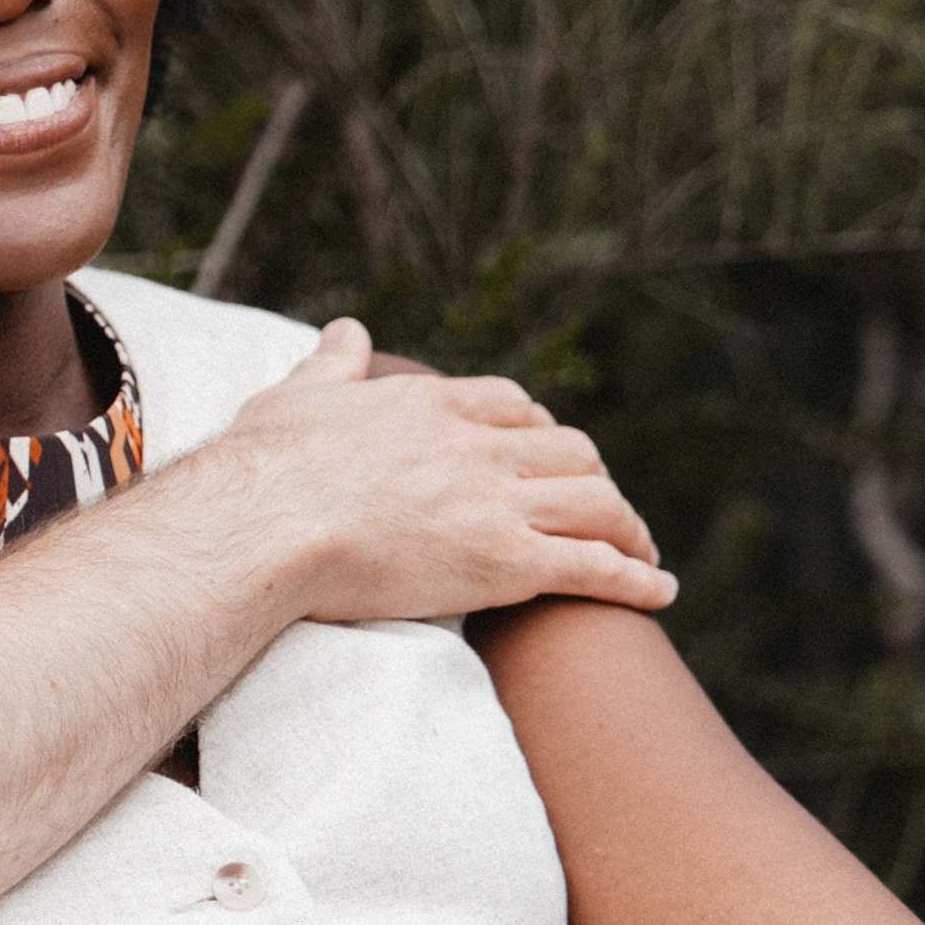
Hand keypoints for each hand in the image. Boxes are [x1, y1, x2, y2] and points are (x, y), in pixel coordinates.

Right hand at [211, 318, 674, 623]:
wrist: (264, 527)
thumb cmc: (263, 469)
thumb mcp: (295, 398)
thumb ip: (331, 365)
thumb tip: (347, 330)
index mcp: (431, 405)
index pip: (513, 405)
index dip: (540, 429)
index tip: (546, 450)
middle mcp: (477, 448)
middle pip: (570, 450)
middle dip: (594, 477)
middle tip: (601, 506)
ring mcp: (497, 505)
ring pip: (596, 503)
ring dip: (628, 527)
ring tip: (642, 552)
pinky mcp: (506, 564)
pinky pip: (594, 567)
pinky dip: (636, 579)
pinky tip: (661, 593)